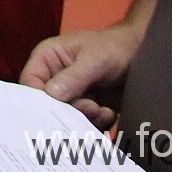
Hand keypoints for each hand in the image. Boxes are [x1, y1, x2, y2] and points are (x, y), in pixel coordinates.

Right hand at [22, 22, 141, 129]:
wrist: (141, 55)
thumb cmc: (114, 47)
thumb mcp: (94, 59)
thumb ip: (73, 76)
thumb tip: (51, 94)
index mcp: (47, 59)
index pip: (30, 82)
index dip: (39, 97)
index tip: (60, 107)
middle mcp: (54, 78)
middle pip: (47, 104)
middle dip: (69, 111)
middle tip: (91, 108)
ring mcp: (70, 95)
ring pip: (65, 117)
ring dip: (85, 119)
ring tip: (104, 111)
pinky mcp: (86, 108)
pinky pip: (83, 123)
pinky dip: (96, 124)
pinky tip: (109, 113)